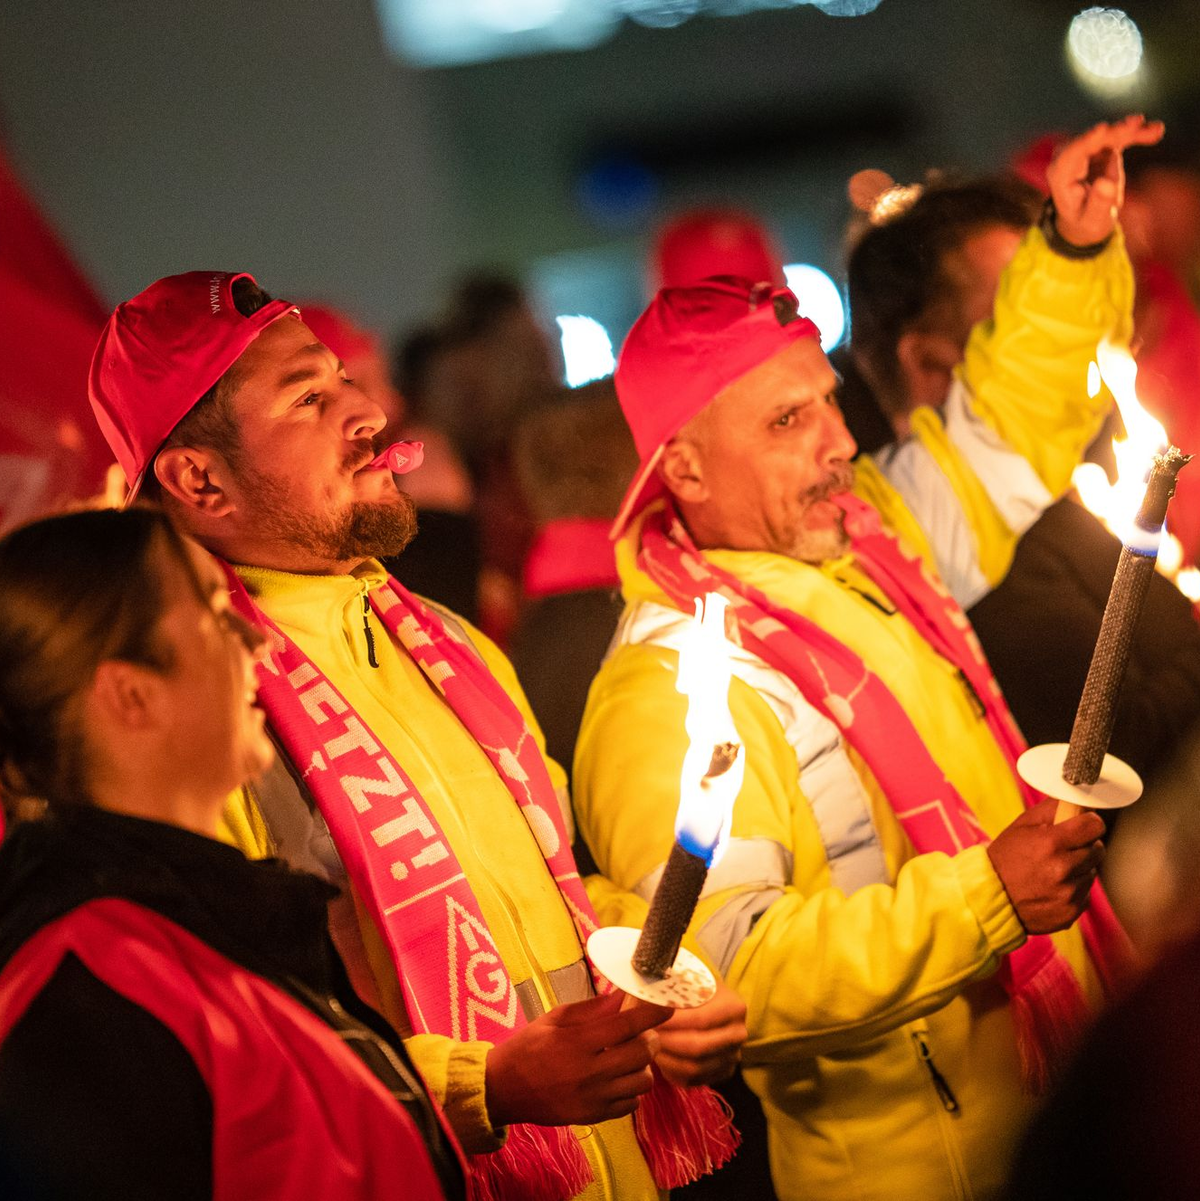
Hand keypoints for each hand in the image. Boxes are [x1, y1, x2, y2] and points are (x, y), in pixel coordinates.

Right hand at [485, 991, 670, 1127]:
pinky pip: (631, 1104)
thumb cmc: (530, 1046)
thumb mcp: (556, 1018)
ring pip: (642, 1081)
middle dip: (651, 1037)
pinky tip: (618, 1078)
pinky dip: (632, 1090)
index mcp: (579, 1042)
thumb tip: (623, 996)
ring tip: (630, 1056)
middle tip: (644, 1032)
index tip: (669, 1003)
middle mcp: (590, 1072)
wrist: (504, 1088)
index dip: (652, 1013)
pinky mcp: (594, 1117)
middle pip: (642, 1053)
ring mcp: (594, 1098)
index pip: (627, 1025)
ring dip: (643, 1065)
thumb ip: (592, 1009)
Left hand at [653, 981, 747, 1086]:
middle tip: (644, 1036)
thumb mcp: (686, 980)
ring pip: (694, 1068)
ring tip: (647, 1047)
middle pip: (697, 1047)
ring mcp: (732, 1056)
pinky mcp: (722, 1073)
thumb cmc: (693, 990)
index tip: (647, 1020)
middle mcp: (737, 1034)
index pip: (699, 1019)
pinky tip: (659, 1057)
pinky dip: (672, 1071)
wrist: (712, 1004)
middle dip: (666, 1043)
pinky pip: (693, 1080)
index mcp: (733, 1007)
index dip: (671, 1023)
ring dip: (666, 1060)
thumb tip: (641, 998)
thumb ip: (667, 989)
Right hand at [986, 799, 1105, 933]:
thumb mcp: (1021, 825)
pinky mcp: (1071, 912)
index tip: (1083, 824)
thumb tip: (1076, 800)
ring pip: (1091, 872)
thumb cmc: (1005, 857)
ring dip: (1078, 868)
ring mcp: (1068, 893)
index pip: (1094, 826)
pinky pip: (1085, 894)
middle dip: (1084, 846)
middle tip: (1064, 848)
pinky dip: (1073, 889)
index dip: (1090, 823)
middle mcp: (1063, 869)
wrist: (990, 897)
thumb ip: (1051, 809)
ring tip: (1053, 870)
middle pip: (1098, 849)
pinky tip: (1052, 888)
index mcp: (1051, 843)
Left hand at [1046, 115, 1164, 246]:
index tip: (1102, 129)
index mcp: (1060, 177)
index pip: (1072, 155)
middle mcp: (1069, 159)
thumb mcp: (1093, 220)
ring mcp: (1084, 151)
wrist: (1086, 218)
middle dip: (1116, 133)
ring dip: (1133, 132)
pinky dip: (1136, 135)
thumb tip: (1106, 183)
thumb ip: (1099, 204)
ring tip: (1156, 130)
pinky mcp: (1100, 147)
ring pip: (1109, 135)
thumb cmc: (1086, 222)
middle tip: (1137, 125)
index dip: (1087, 141)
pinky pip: (1119, 137)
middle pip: (1093, 141)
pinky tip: (1156, 131)